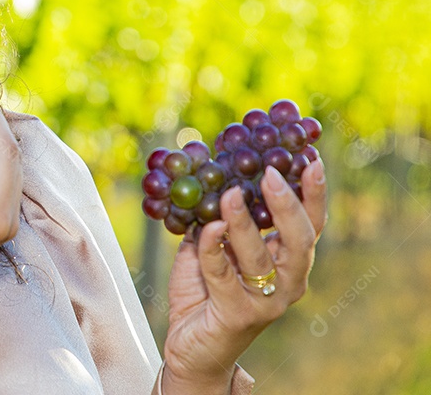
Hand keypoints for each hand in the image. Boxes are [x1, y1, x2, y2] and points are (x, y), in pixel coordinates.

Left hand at [161, 159, 328, 393]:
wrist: (191, 345)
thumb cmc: (205, 291)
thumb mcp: (212, 246)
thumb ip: (217, 218)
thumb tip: (210, 173)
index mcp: (287, 261)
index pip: (310, 223)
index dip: (314, 193)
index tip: (311, 159)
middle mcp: (287, 282)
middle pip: (299, 239)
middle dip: (287, 204)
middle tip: (270, 174)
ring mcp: (266, 301)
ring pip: (261, 257)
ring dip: (244, 222)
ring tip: (229, 194)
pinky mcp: (239, 315)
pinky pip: (224, 275)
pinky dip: (214, 248)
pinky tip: (209, 227)